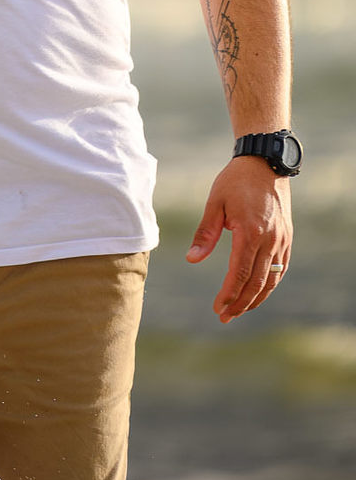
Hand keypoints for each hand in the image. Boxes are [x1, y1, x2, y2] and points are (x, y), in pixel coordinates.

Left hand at [186, 155, 292, 322]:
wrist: (265, 162)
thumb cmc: (236, 180)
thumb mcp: (215, 202)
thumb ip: (205, 232)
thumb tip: (192, 259)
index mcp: (251, 232)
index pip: (240, 273)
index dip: (229, 294)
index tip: (218, 308)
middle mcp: (270, 240)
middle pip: (257, 283)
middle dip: (240, 303)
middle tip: (225, 317)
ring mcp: (282, 240)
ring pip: (271, 280)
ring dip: (256, 299)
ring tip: (239, 310)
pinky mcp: (287, 238)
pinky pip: (280, 269)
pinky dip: (270, 284)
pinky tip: (258, 292)